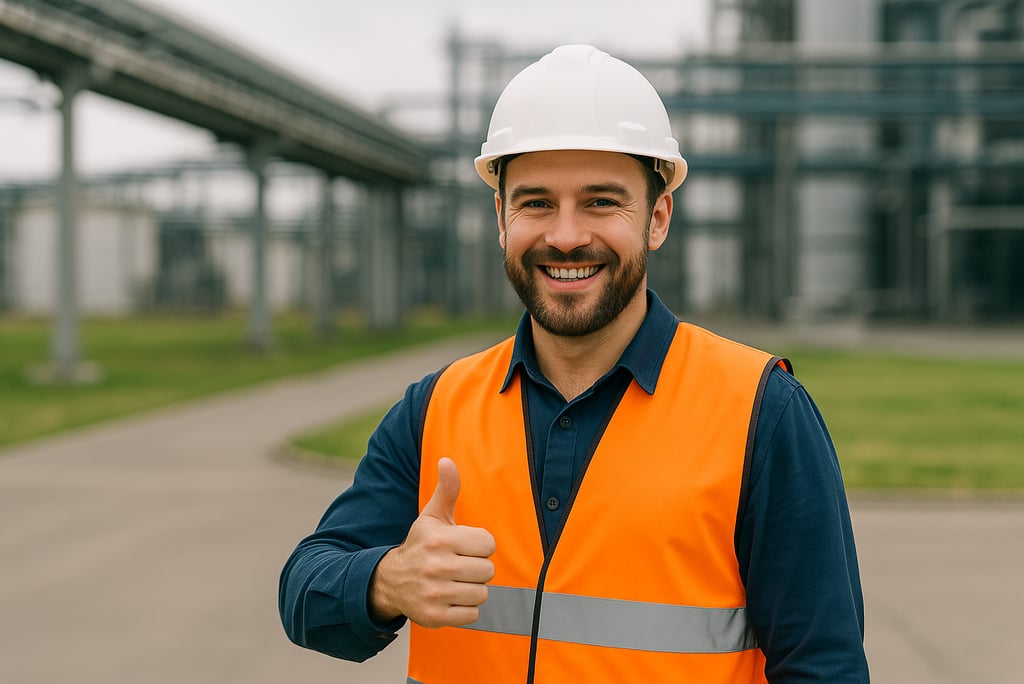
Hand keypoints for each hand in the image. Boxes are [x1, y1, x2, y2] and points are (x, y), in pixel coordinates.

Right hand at [369, 457, 496, 627]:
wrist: (391, 580)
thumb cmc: (421, 545)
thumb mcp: (432, 517)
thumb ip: (446, 489)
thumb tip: (447, 460)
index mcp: (440, 539)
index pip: (488, 544)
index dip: (480, 546)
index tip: (465, 547)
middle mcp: (436, 566)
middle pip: (487, 571)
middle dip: (478, 568)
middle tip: (461, 566)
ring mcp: (435, 593)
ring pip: (482, 593)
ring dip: (473, 589)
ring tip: (456, 581)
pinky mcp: (435, 616)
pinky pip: (472, 615)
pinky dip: (466, 609)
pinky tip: (451, 597)